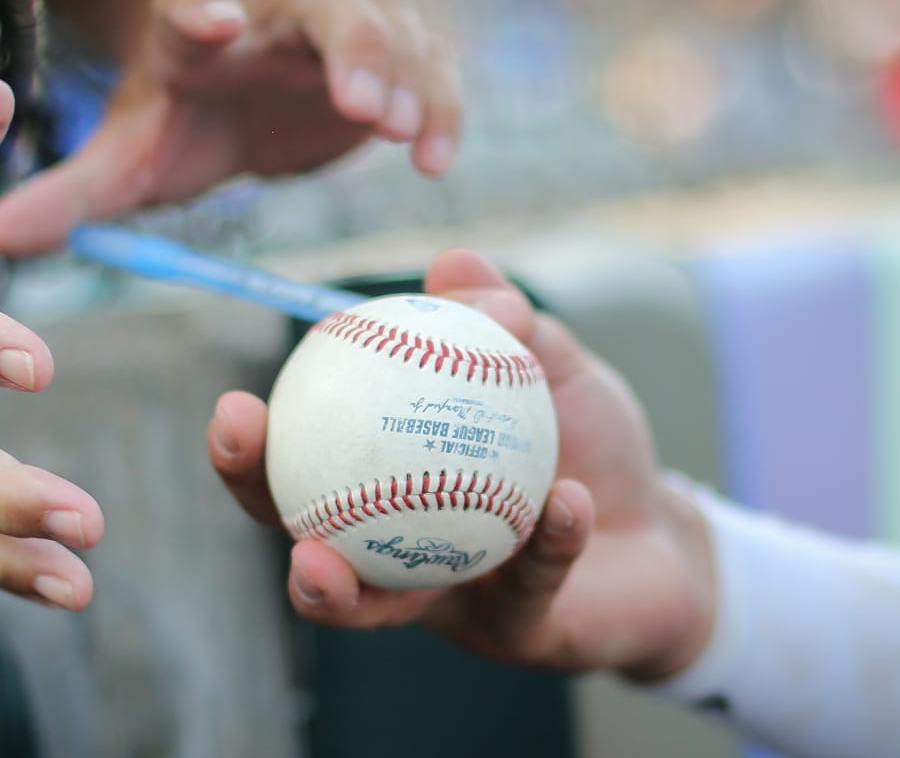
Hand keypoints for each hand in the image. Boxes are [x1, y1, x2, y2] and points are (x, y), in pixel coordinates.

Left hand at [0, 0, 461, 253]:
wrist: (254, 91)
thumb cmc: (193, 117)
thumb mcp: (137, 155)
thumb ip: (75, 194)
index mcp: (197, 30)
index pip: (197, 7)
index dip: (205, 11)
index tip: (216, 19)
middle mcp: (277, 14)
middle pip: (323, 6)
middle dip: (348, 45)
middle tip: (361, 101)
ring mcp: (345, 28)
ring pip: (389, 33)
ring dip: (404, 80)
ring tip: (404, 133)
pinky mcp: (398, 58)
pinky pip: (432, 74)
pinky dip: (442, 111)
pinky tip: (436, 160)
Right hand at [208, 250, 716, 675]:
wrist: (666, 535)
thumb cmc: (588, 447)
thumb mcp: (552, 369)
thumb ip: (507, 323)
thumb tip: (451, 265)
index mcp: (386, 490)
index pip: (301, 470)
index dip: (252, 452)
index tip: (233, 406)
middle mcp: (399, 554)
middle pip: (304, 539)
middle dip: (259, 504)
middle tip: (242, 460)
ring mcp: (454, 605)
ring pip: (380, 608)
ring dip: (338, 591)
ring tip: (318, 561)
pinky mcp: (524, 634)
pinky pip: (530, 585)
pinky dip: (550, 540)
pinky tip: (565, 503)